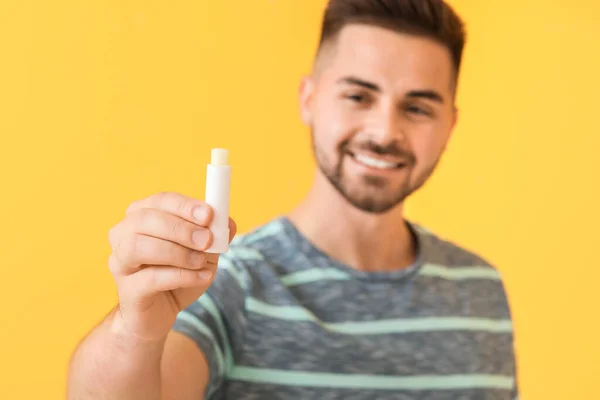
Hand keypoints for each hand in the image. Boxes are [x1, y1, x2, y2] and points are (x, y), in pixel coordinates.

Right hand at [107, 192, 235, 341]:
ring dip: (176, 252)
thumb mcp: (204, 251)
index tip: (209, 215)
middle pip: (145, 219)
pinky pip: (150, 278)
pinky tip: (200, 277)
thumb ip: (216, 234)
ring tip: (200, 261)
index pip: (160, 200)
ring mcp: (120, 262)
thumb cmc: (178, 275)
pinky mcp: (126, 290)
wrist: (160, 314)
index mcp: (141, 216)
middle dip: (180, 228)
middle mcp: (124, 234)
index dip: (185, 206)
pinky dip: (180, 276)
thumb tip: (227, 221)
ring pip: (138, 246)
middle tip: (207, 241)